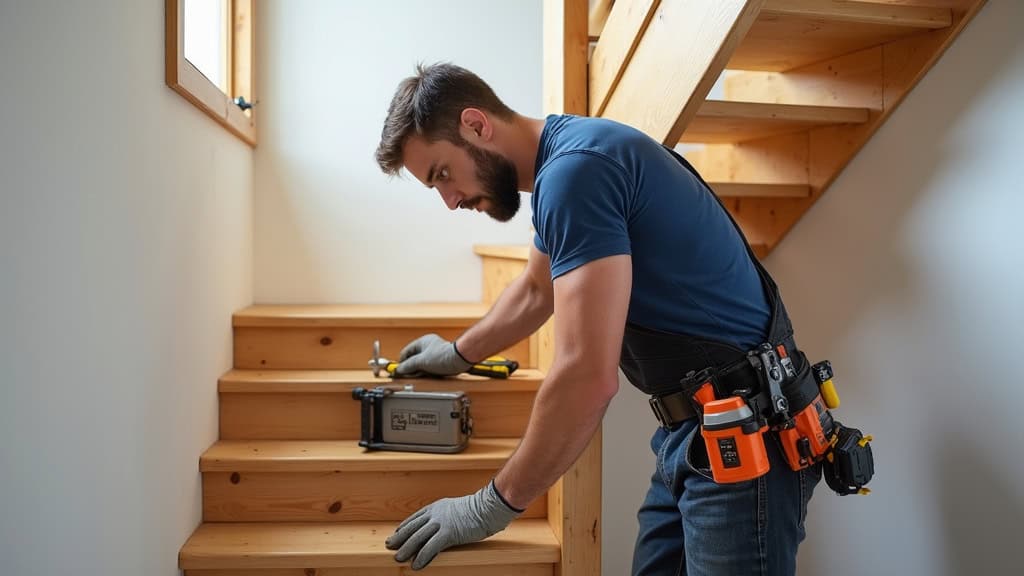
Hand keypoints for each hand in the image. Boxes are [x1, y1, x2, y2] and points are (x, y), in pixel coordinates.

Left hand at [386, 481, 521, 569]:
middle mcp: (435, 514)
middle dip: (400, 537)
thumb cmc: (477, 510)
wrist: (488, 508)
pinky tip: (416, 565)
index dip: (404, 526)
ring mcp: (441, 523)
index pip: (415, 517)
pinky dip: (422, 557)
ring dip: (406, 548)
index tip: (396, 533)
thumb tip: (440, 526)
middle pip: (412, 527)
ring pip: (418, 537)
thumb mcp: (456, 509)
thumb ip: (446, 516)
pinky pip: (431, 547)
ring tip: (398, 558)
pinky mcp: (448, 533)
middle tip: (389, 545)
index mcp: (437, 507)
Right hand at [395, 333, 471, 376]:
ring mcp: (435, 354)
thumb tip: (399, 369)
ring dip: (420, 371)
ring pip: (422, 364)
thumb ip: (408, 365)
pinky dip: (427, 373)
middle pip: (414, 359)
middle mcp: (429, 346)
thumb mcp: (421, 361)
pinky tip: (429, 376)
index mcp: (423, 342)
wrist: (460, 360)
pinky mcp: (441, 362)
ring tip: (421, 375)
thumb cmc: (444, 356)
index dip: (401, 362)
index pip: (406, 352)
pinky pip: (430, 368)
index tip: (397, 370)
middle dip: (411, 368)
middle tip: (408, 375)